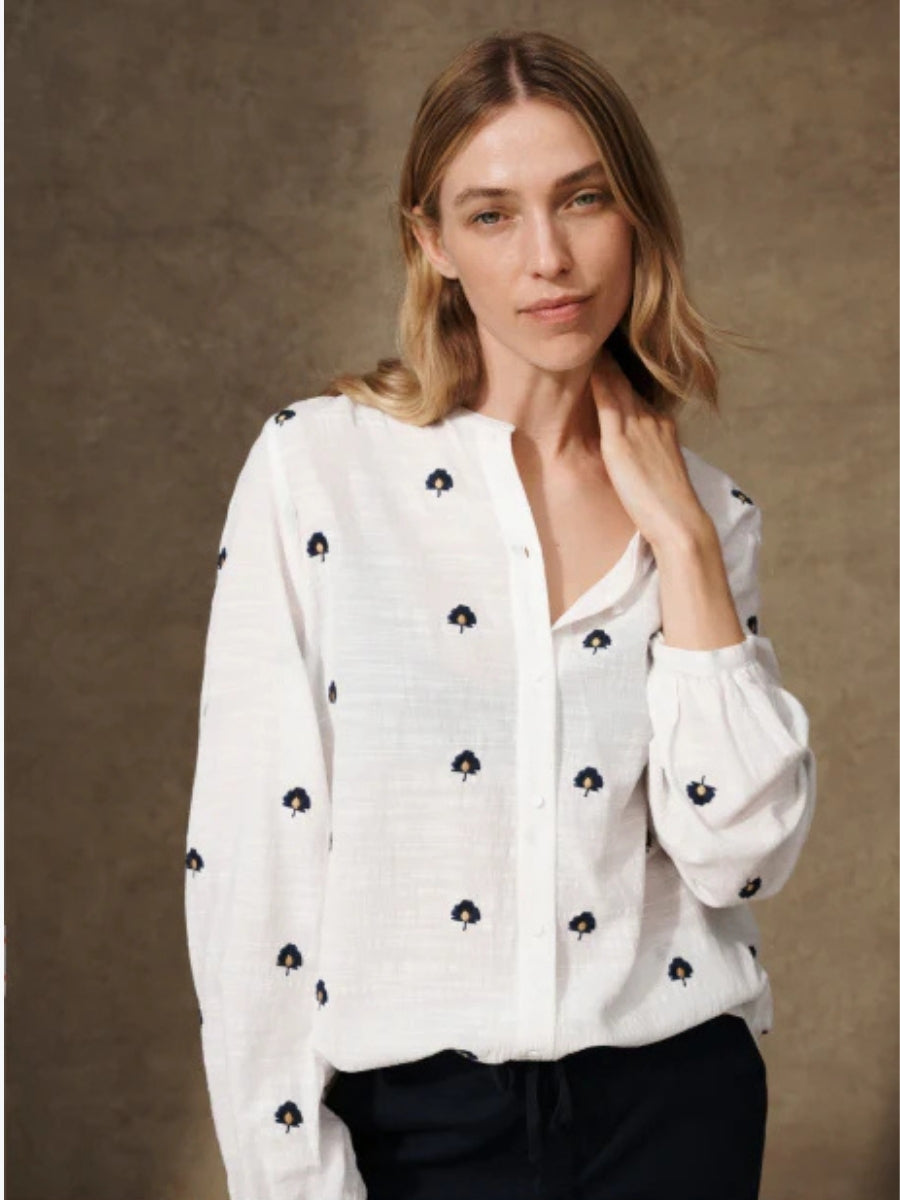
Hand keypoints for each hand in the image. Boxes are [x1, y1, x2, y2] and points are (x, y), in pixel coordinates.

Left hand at [589, 346, 712, 552]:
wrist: (679, 523)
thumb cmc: (666, 508)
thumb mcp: (657, 472)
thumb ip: (643, 456)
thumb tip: (631, 457)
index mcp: (662, 427)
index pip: (638, 392)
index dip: (622, 374)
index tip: (609, 354)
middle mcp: (653, 421)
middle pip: (629, 381)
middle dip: (614, 359)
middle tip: (597, 334)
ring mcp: (639, 429)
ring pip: (619, 385)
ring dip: (605, 363)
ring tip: (589, 340)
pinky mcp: (622, 442)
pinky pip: (608, 403)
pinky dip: (600, 382)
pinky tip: (589, 366)